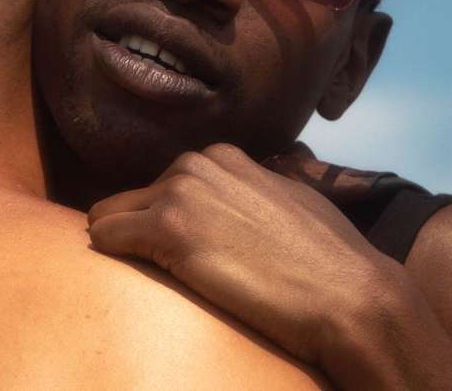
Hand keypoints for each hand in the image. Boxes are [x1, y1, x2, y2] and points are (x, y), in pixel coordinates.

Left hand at [86, 143, 395, 367]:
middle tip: (169, 270)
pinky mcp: (166, 230)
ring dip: (123, 247)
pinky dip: (112, 259)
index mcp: (223, 156)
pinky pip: (104, 238)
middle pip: (132, 199)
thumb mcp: (289, 199)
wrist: (348, 295)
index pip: (165, 183)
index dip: (168, 218)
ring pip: (108, 216)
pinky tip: (140, 280)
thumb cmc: (328, 260)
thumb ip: (254, 187)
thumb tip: (246, 192)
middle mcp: (196, 165)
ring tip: (154, 278)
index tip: (186, 249)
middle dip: (141, 231)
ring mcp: (179, 194)